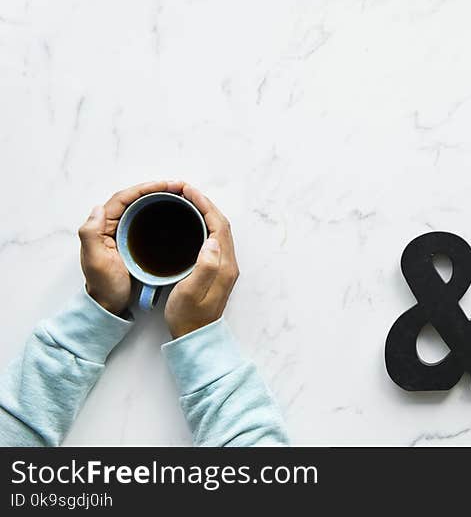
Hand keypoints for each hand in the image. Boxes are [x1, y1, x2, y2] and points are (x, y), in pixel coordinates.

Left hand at [79, 180, 183, 314]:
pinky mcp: (136, 241)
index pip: (124, 198)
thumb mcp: (95, 261)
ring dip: (161, 198)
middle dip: (157, 188)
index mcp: (102, 226)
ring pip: (143, 207)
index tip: (166, 185)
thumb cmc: (104, 286)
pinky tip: (176, 212)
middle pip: (136, 198)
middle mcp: (113, 224)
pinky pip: (149, 220)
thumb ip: (91, 234)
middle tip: (179, 187)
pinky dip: (162, 212)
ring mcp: (125, 232)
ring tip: (181, 195)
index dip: (145, 188)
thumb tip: (98, 209)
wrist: (110, 305)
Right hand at [165, 184, 239, 338]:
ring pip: (218, 230)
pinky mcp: (217, 270)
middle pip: (221, 224)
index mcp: (224, 266)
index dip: (204, 205)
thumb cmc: (188, 318)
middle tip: (185, 190)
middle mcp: (228, 263)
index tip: (187, 191)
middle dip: (205, 203)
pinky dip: (204, 224)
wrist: (195, 337)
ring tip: (187, 200)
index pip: (218, 225)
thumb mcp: (190, 293)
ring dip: (205, 212)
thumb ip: (204, 267)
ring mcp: (224, 266)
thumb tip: (212, 241)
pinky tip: (191, 222)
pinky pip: (213, 238)